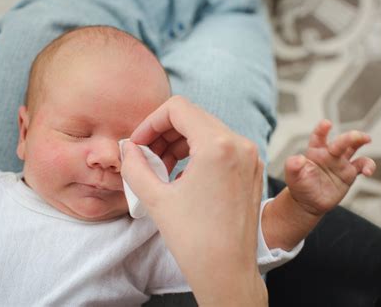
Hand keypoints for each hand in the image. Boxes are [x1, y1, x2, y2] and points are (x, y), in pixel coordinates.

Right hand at [120, 96, 266, 305]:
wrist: (227, 272)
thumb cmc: (194, 240)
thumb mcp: (155, 198)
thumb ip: (134, 165)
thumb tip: (127, 148)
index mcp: (218, 145)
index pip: (178, 108)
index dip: (150, 122)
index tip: (138, 143)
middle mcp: (240, 145)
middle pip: (193, 117)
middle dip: (164, 133)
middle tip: (146, 157)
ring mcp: (250, 157)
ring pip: (208, 131)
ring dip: (180, 143)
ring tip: (161, 168)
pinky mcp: (252, 170)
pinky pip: (222, 147)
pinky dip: (198, 153)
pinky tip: (182, 175)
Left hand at [285, 119, 375, 216]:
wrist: (308, 202)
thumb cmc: (299, 185)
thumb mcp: (292, 176)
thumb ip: (292, 165)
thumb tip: (298, 158)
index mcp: (314, 151)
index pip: (318, 137)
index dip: (322, 129)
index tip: (326, 124)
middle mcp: (329, 153)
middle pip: (341, 141)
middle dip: (349, 137)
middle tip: (356, 136)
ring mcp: (340, 162)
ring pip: (353, 147)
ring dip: (360, 141)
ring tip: (367, 140)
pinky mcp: (349, 173)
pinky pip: (362, 165)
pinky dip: (368, 166)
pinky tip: (368, 171)